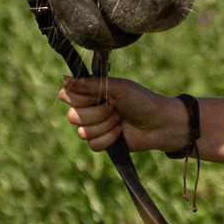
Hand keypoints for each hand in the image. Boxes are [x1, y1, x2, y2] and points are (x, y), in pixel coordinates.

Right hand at [59, 74, 185, 154]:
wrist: (159, 123)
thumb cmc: (141, 100)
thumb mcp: (117, 87)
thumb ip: (89, 84)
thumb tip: (63, 78)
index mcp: (90, 92)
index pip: (66, 95)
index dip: (81, 97)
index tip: (101, 95)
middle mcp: (88, 109)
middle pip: (72, 116)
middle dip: (98, 113)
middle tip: (115, 108)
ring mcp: (93, 127)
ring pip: (82, 132)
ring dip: (105, 125)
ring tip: (120, 119)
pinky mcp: (100, 143)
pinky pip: (92, 145)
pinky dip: (109, 138)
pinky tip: (120, 132)